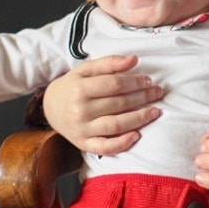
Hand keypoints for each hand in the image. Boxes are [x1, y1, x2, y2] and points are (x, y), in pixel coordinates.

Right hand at [43, 55, 162, 154]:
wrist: (51, 107)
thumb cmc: (73, 85)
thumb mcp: (86, 69)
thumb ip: (110, 63)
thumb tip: (134, 59)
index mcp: (80, 88)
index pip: (115, 84)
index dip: (135, 82)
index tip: (148, 80)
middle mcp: (80, 110)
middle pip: (118, 103)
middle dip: (142, 97)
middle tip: (158, 92)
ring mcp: (82, 129)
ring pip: (116, 125)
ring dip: (139, 119)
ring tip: (155, 111)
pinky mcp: (84, 144)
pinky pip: (105, 147)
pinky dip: (122, 144)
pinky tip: (137, 135)